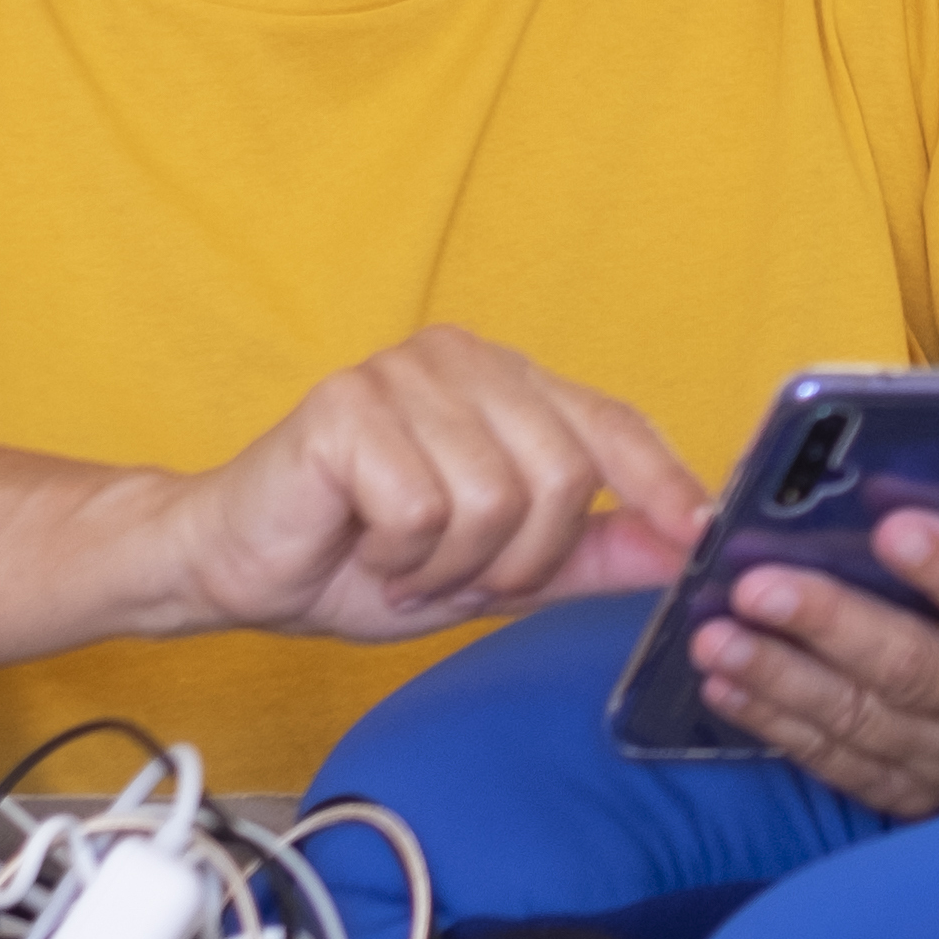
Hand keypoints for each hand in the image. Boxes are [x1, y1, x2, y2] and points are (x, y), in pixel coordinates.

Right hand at [171, 326, 707, 641]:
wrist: (237, 568)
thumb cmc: (362, 558)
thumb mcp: (501, 569)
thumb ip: (593, 553)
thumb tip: (688, 547)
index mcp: (508, 384)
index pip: (612, 422)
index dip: (663, 481)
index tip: (702, 534)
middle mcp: (462, 361)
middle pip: (564, 475)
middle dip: (522, 559)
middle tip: (462, 577)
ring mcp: (402, 375)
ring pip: (496, 500)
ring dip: (452, 566)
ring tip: (407, 562)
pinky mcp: (346, 407)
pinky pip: (424, 510)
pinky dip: (402, 557)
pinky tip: (367, 548)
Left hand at [693, 491, 938, 816]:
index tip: (891, 526)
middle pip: (920, 673)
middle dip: (833, 625)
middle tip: (757, 586)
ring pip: (863, 724)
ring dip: (781, 679)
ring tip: (715, 637)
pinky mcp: (913, 797)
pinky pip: (836, 763)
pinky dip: (775, 723)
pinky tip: (725, 684)